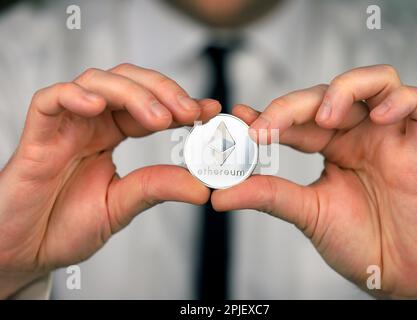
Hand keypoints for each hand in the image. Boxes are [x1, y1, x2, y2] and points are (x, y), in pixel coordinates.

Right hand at [0, 63, 220, 297]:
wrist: (27, 251)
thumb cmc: (67, 226)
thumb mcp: (122, 206)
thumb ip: (157, 188)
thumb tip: (202, 187)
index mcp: (111, 135)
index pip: (149, 105)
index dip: (179, 102)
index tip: (210, 110)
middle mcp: (91, 123)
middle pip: (128, 83)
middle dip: (162, 91)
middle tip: (189, 111)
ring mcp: (64, 126)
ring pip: (97, 82)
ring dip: (132, 93)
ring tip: (159, 117)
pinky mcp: (37, 135)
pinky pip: (50, 99)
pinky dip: (74, 95)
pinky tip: (98, 106)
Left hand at [212, 65, 416, 298]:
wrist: (396, 275)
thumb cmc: (356, 243)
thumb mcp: (306, 213)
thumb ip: (267, 195)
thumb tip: (219, 195)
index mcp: (331, 147)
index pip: (297, 118)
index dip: (270, 113)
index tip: (239, 116)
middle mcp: (357, 135)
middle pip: (327, 95)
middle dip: (293, 105)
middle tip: (268, 127)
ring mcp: (388, 137)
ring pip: (375, 82)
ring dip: (345, 90)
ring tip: (325, 118)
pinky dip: (401, 101)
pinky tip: (378, 118)